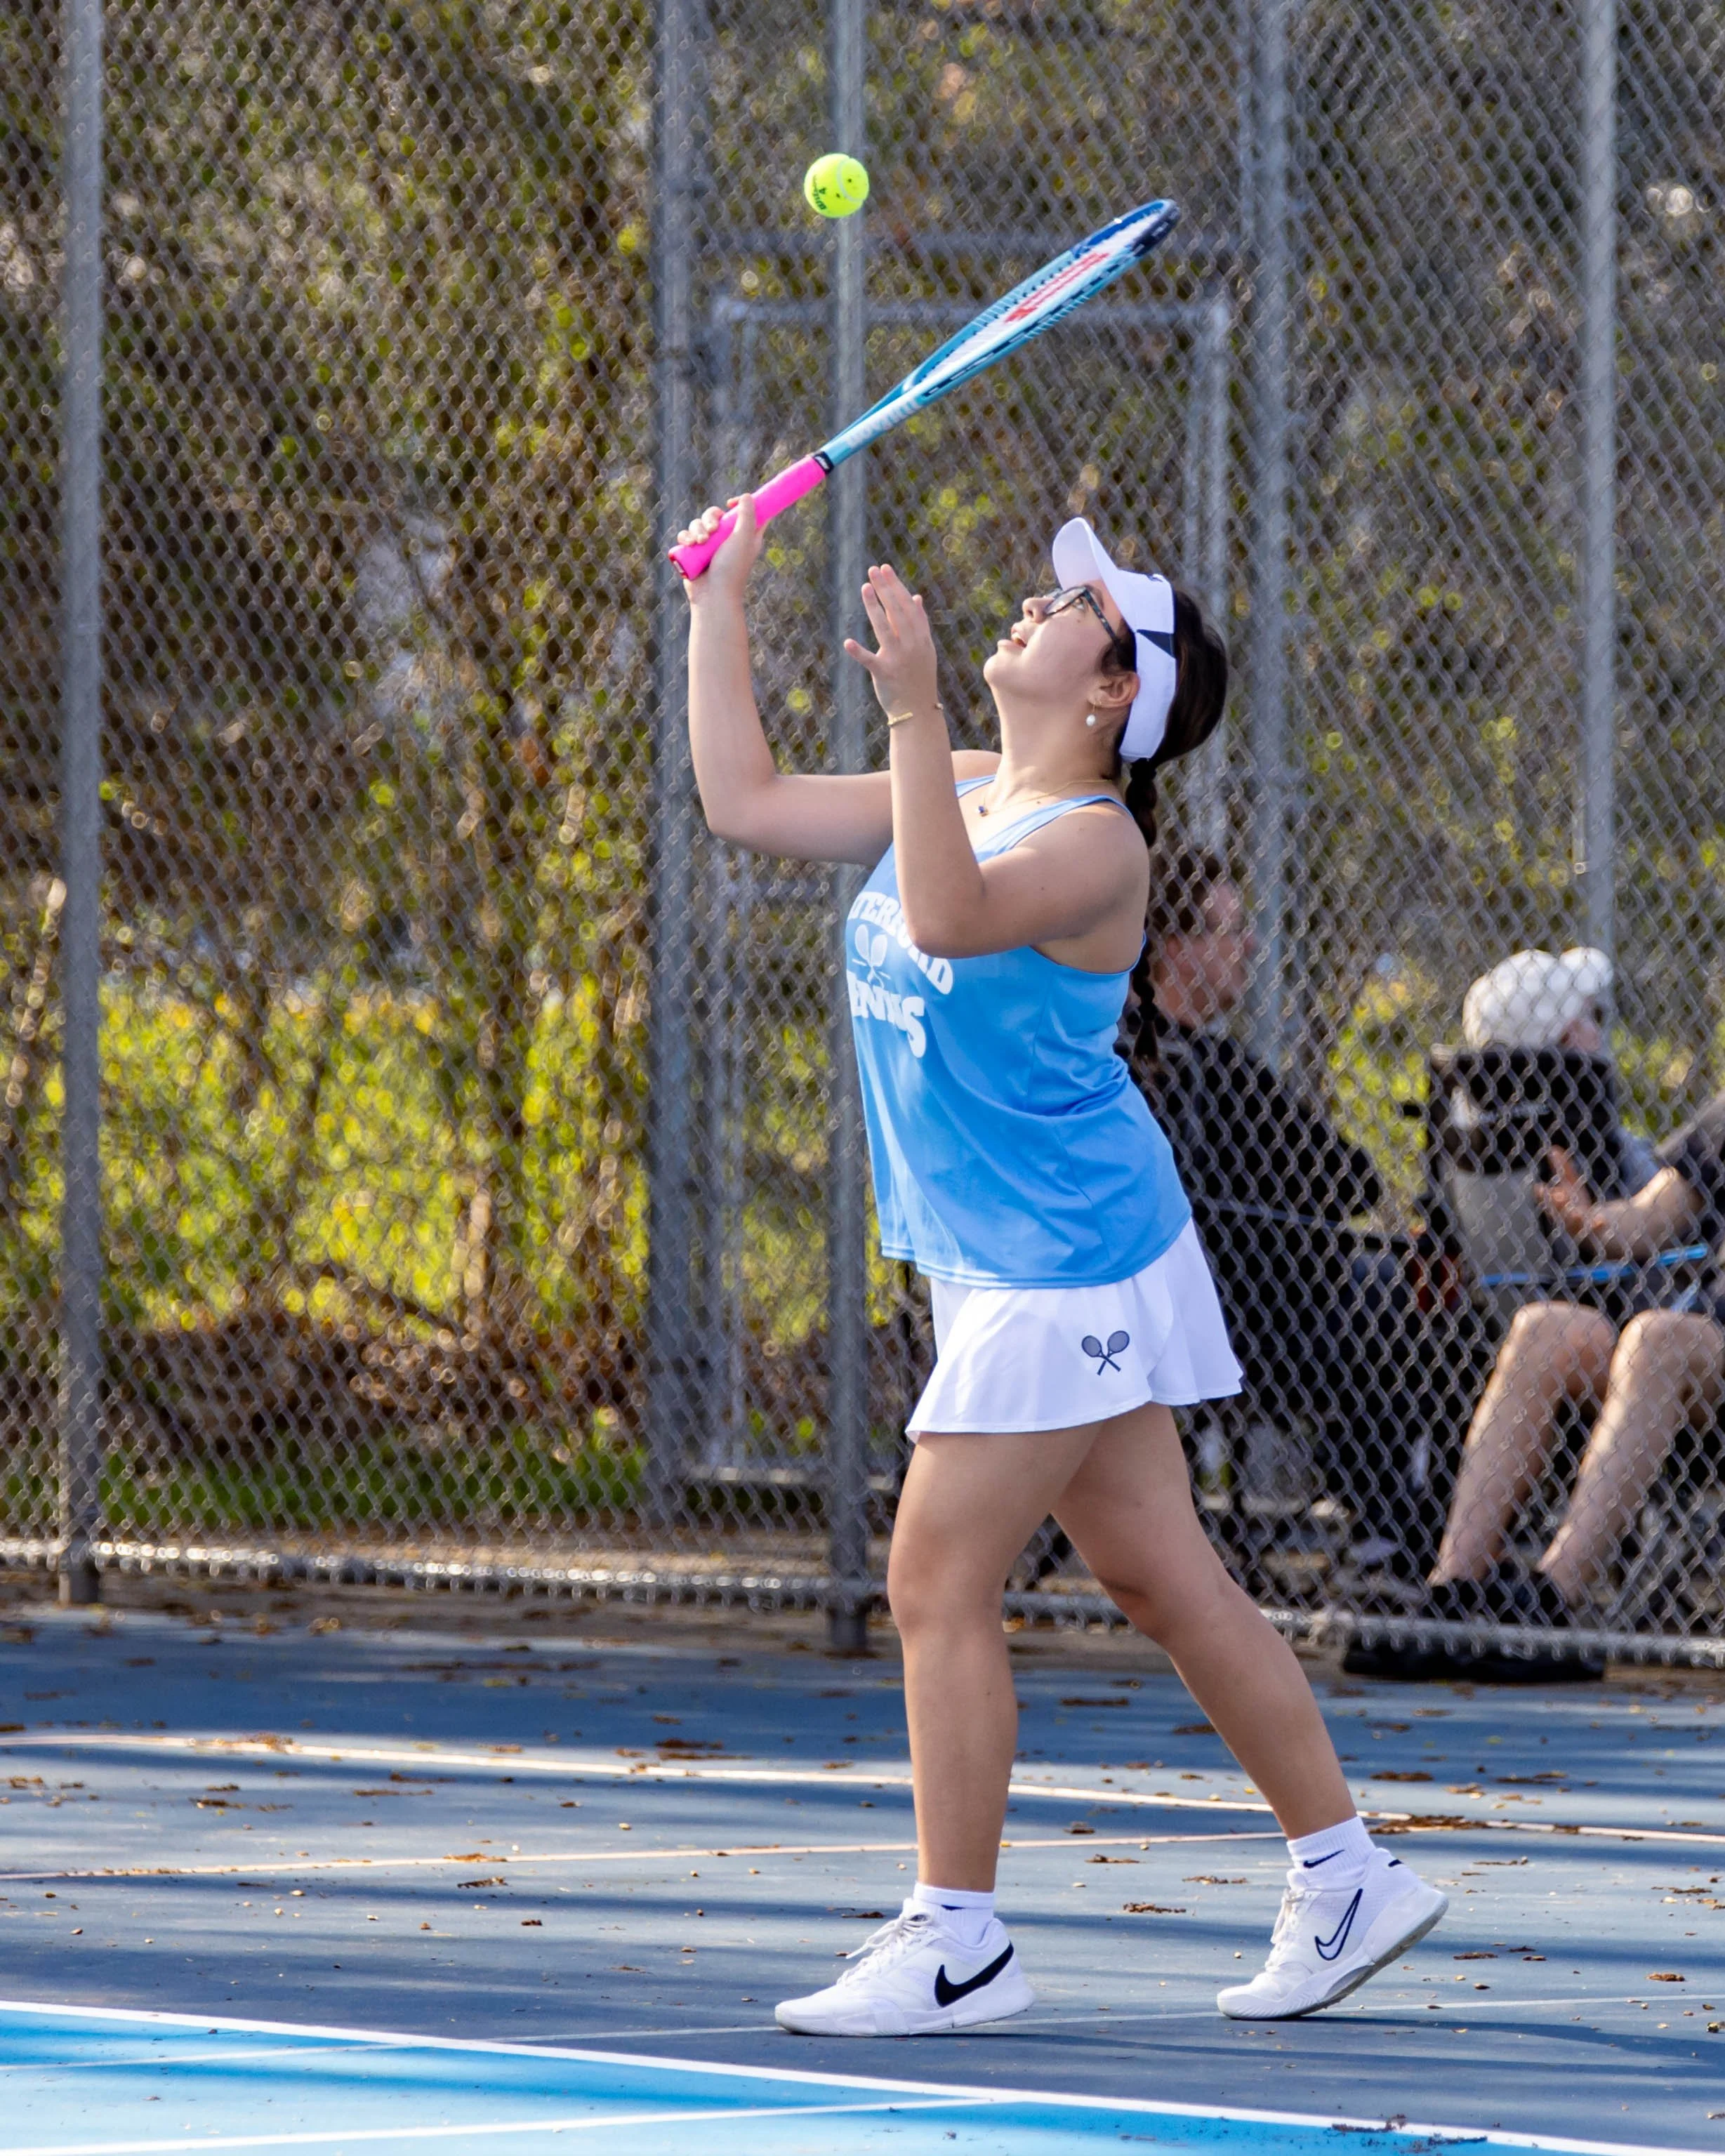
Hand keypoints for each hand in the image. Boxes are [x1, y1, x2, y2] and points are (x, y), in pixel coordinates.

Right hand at [674, 494, 761, 604]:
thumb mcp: (744, 538)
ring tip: (700, 542)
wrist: (713, 595)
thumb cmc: (732, 568)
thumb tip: (746, 496)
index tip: (731, 504)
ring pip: (698, 523)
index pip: (744, 514)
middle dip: (710, 518)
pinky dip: (686, 538)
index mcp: (744, 536)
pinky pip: (686, 536)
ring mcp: (709, 546)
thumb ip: (747, 515)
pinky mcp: (694, 553)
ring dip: (697, 529)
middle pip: (715, 515)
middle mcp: (727, 540)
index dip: (739, 505)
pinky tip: (689, 545)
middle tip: (713, 529)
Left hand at [844, 562, 939, 719]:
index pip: (907, 606)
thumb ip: (920, 623)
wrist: (918, 710)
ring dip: (874, 607)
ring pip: (884, 629)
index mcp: (920, 638)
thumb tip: (916, 597)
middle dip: (885, 589)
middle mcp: (911, 645)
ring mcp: (898, 659)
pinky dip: (859, 653)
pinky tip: (847, 643)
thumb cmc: (918, 677)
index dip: (896, 586)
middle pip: (897, 612)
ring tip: (865, 588)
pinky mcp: (884, 674)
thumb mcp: (925, 648)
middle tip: (873, 570)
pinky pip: (870, 661)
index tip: (885, 569)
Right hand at [1535, 1146, 1598, 1241]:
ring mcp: (1581, 1229)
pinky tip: (1602, 1220)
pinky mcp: (1596, 1234)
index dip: (1544, 1196)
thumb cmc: (1581, 1206)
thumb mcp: (1573, 1186)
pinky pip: (1596, 1231)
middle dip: (1557, 1206)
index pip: (1549, 1203)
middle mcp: (1566, 1220)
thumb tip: (1553, 1148)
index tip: (1539, 1188)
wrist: (1599, 1232)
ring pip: (1575, 1225)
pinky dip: (1597, 1226)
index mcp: (1560, 1209)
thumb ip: (1563, 1169)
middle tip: (1556, 1197)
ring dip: (1574, 1219)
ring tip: (1576, 1213)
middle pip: (1560, 1215)